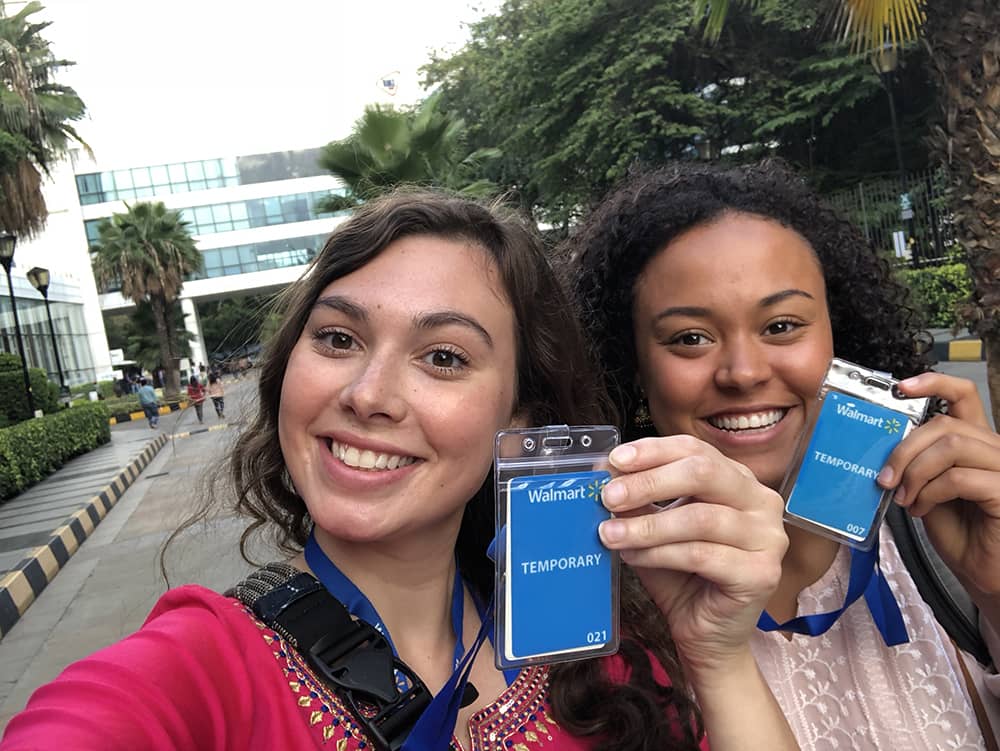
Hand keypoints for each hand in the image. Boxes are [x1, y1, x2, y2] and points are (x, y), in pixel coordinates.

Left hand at [598, 435, 786, 677]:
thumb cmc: (682, 576)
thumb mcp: (654, 528)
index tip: (614, 461)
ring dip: (647, 525)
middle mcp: (761, 502)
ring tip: (610, 534)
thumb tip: (603, 469)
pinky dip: (660, 554)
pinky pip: (701, 555)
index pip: (695, 449)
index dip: (653, 451)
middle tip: (609, 496)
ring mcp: (768, 538)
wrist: (705, 635)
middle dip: (649, 482)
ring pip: (699, 517)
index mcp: (738, 481)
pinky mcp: (762, 573)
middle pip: (703, 472)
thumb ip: (637, 500)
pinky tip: (634, 557)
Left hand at [878, 372, 999, 594]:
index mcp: (975, 441)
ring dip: (915, 472)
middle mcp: (995, 449)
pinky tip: (920, 509)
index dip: (934, 383)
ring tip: (903, 497)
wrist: (984, 573)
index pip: (963, 395)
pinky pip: (959, 478)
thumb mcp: (927, 489)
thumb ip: (916, 462)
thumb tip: (882, 444)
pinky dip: (930, 492)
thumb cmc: (959, 533)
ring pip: (951, 446)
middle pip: (944, 424)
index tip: (901, 388)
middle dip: (904, 449)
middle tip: (885, 478)